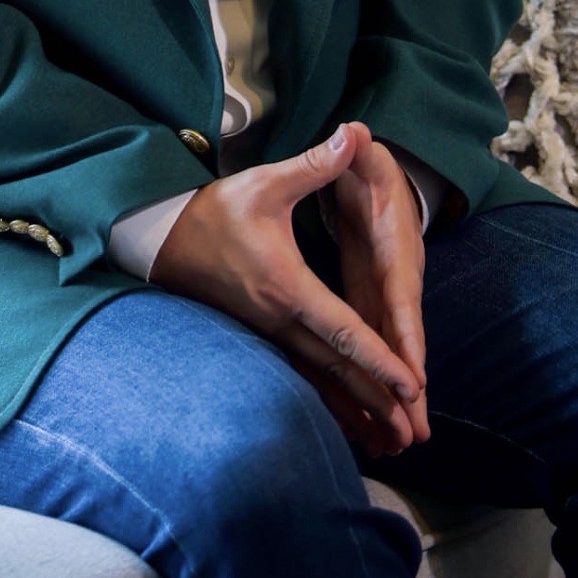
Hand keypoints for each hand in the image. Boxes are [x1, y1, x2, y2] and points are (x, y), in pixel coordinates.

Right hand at [148, 123, 424, 454]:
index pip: (342, 330)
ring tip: (388, 443)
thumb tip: (351, 134)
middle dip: (377, 400)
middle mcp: (280, 319)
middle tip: (412, 434)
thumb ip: (313, 165)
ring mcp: (268, 333)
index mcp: (288, 286)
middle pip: (337, 368)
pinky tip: (346, 422)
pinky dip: (326, 402)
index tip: (412, 385)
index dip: (379, 359)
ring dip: (354, 410)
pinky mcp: (261, 336)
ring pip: (319, 380)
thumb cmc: (217, 210)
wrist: (165, 239)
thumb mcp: (265, 182)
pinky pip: (301, 377)